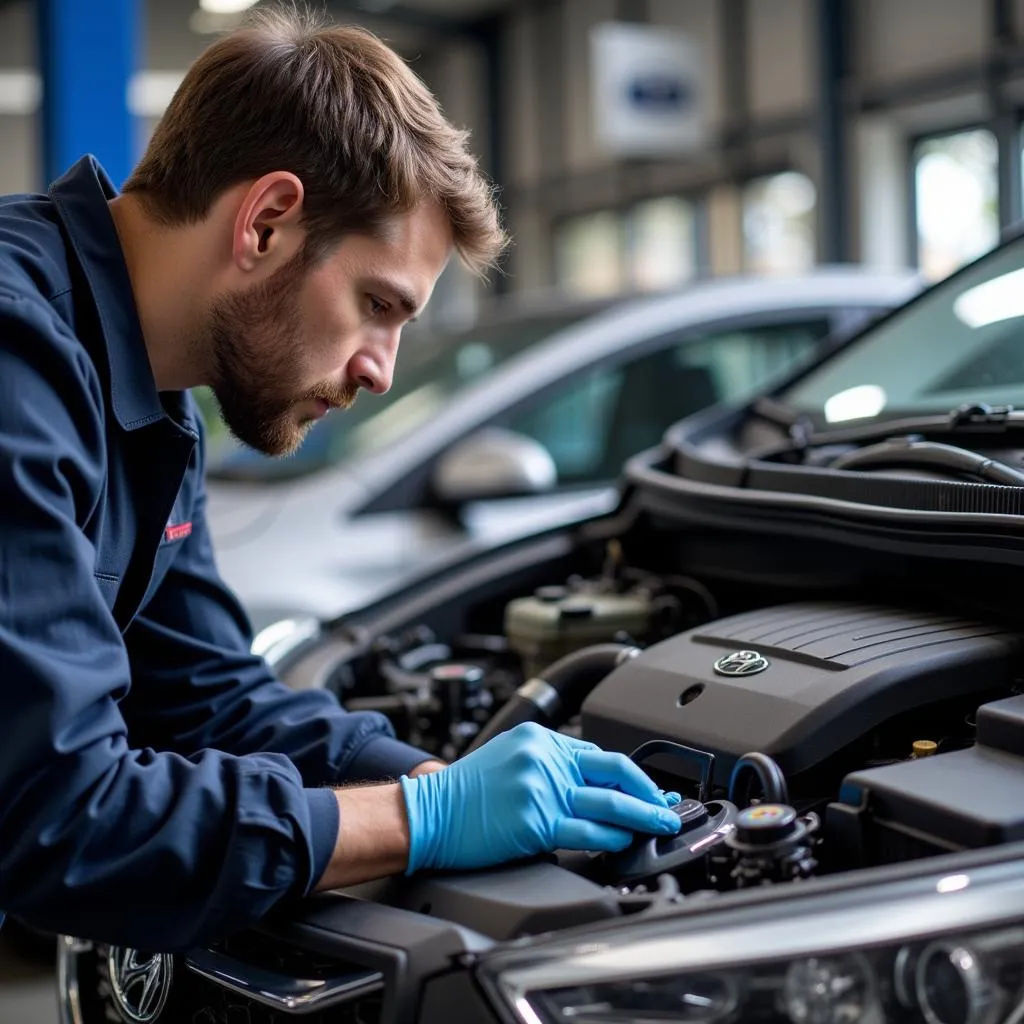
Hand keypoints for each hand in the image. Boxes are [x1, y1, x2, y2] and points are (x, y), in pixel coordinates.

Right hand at [399, 722, 681, 873]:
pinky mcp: (536, 822)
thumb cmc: (465, 792)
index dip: (632, 775)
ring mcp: (542, 790)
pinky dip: (612, 837)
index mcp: (541, 739)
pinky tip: (625, 842)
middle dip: (649, 793)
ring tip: (660, 826)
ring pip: (608, 803)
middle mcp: (544, 759)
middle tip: (668, 808)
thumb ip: (550, 766)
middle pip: (614, 772)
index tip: (650, 790)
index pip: (599, 754)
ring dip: (642, 816)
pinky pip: (586, 832)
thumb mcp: (511, 757)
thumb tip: (592, 787)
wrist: (429, 812)